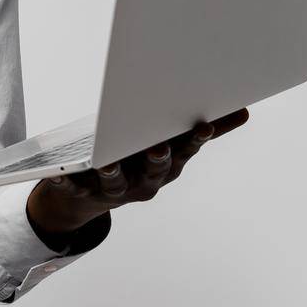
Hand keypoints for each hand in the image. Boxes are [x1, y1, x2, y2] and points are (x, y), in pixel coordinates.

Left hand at [25, 108, 250, 242]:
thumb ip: (206, 129)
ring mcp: (115, 189)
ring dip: (113, 171)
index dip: (193, 140)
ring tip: (109, 161)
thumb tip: (244, 111)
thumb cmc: (137, 159)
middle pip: (153, 170)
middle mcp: (145, 181)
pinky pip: (76, 187)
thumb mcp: (172, 145)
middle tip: (158, 146)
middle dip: (157, 158)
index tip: (202, 125)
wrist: (90, 196)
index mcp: (168, 165)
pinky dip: (69, 181)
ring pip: (115, 181)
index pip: (184, 151)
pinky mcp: (83, 191)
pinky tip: (62, 175)